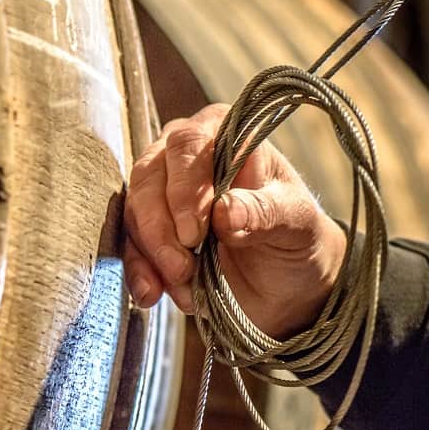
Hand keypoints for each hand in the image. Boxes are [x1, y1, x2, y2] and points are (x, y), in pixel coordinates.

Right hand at [125, 104, 346, 335]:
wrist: (287, 284)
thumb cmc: (296, 238)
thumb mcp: (296, 223)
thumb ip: (264, 212)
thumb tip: (225, 211)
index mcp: (227, 134)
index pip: (188, 144)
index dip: (184, 188)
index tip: (194, 232)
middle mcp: (187, 157)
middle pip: (149, 175)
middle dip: (160, 226)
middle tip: (182, 266)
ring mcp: (164, 195)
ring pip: (135, 211)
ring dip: (151, 253)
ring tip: (182, 283)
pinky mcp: (152, 234)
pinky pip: (132, 247)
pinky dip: (139, 273)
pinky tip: (152, 295)